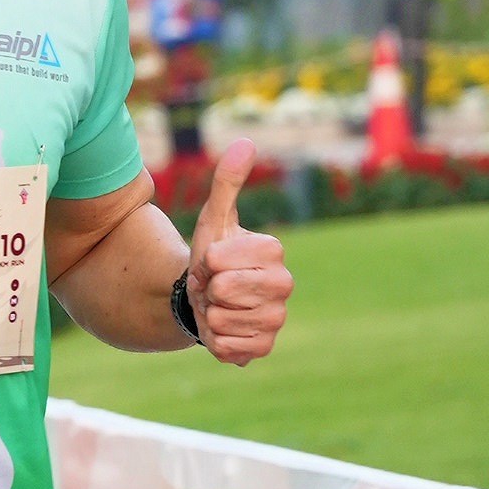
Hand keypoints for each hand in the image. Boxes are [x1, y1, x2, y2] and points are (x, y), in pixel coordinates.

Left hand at [187, 144, 292, 364]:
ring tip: (218, 304)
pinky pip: (228, 347)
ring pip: (223, 319)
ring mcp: (277, 318)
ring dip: (209, 314)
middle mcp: (284, 284)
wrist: (204, 297)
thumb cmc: (212, 254)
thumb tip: (246, 142)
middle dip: (207, 288)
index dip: (205, 261)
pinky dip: (214, 339)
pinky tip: (223, 327)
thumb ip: (227, 182)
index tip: (213, 260)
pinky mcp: (264, 346)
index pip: (220, 260)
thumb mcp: (214, 218)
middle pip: (223, 290)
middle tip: (213, 284)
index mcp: (273, 251)